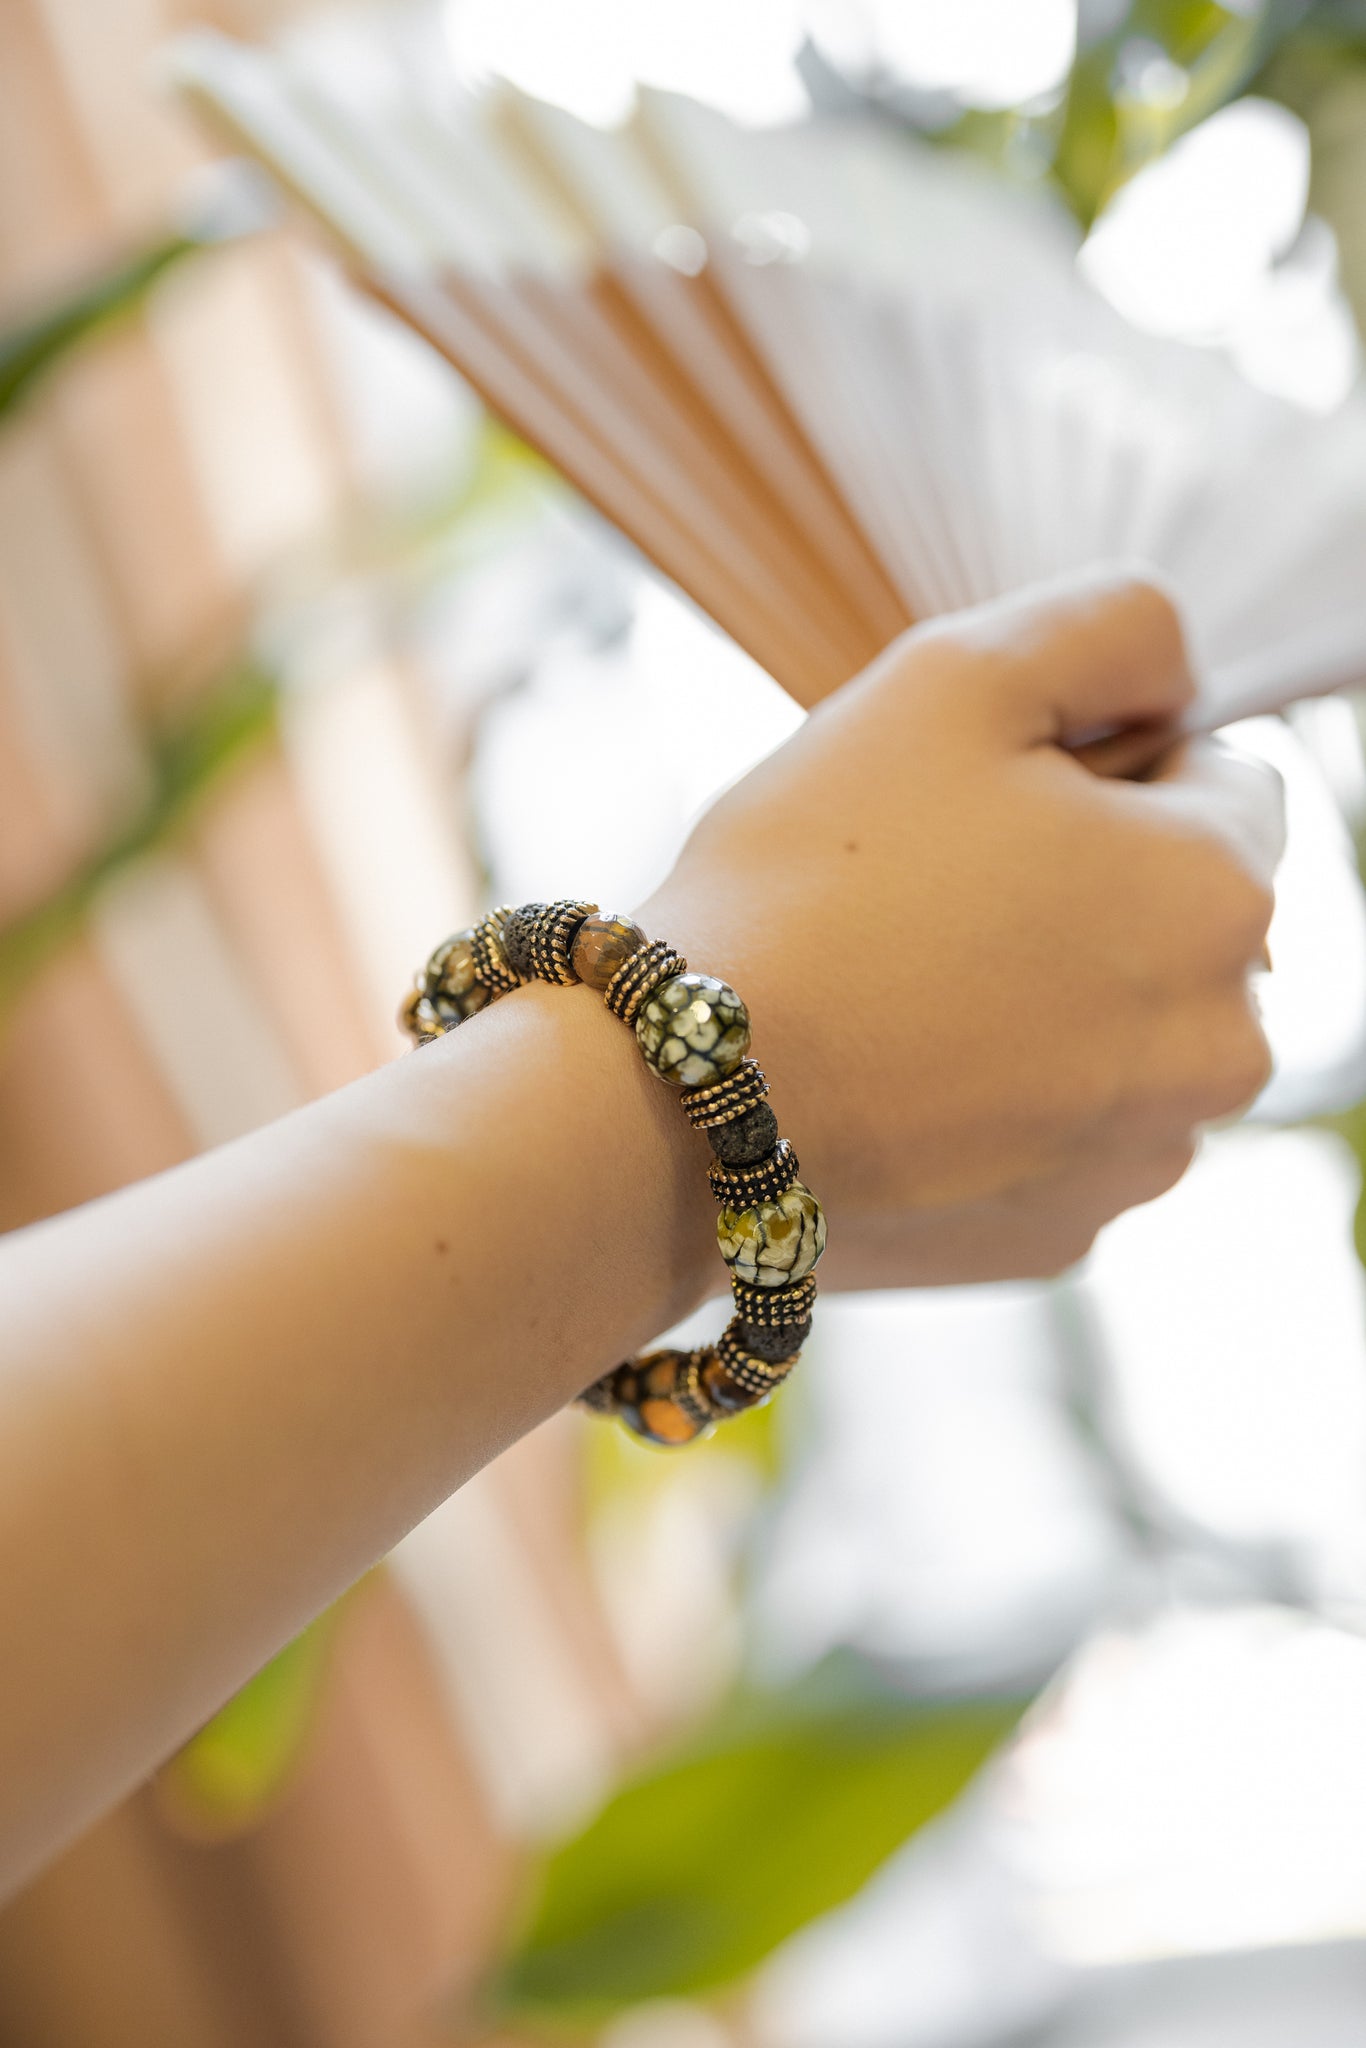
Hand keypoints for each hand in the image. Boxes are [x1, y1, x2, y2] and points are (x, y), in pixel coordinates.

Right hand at [640, 567, 1282, 1285]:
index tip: (986, 797)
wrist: (684, 1102)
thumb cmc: (811, 882)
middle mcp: (1222, 1045)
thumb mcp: (954, 678)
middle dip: (1087, 887)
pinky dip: (1002, 1098)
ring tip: (906, 986)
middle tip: (932, 888)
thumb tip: (1177, 672)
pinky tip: (900, 1075)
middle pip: (1180, 917)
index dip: (1104, 763)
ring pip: (1124, 1029)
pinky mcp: (1063, 1235)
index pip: (1226, 779)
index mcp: (1223, 894)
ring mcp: (1142, 1157)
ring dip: (1048, 995)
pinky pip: (1058, 1132)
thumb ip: (1108, 626)